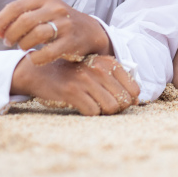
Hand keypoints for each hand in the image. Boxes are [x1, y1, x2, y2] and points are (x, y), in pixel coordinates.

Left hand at [0, 0, 110, 65]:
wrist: (90, 31)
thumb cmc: (59, 22)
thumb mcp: (42, 11)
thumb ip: (20, 16)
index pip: (15, 7)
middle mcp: (56, 8)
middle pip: (23, 21)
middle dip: (11, 35)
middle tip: (9, 42)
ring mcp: (65, 24)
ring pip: (34, 36)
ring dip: (23, 45)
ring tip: (23, 47)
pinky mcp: (71, 41)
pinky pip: (46, 52)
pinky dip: (35, 57)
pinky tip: (34, 57)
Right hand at [11, 54, 140, 115]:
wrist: (40, 72)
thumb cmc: (73, 73)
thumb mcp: (97, 70)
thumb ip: (117, 81)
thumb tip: (137, 101)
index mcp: (109, 63)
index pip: (134, 89)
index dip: (128, 99)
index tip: (117, 100)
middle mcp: (100, 69)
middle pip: (123, 100)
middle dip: (116, 108)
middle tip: (103, 105)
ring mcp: (86, 79)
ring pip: (110, 107)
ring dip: (104, 112)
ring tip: (93, 105)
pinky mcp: (72, 91)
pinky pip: (93, 111)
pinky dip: (90, 113)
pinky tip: (82, 106)